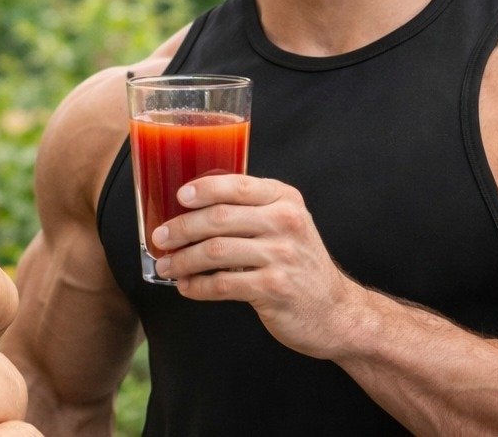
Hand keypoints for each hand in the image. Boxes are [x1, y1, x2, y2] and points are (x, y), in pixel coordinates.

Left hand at [151, 173, 359, 360]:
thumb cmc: (300, 264)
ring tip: (167, 265)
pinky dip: (199, 286)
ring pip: (216, 251)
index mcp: (285, 199)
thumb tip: (196, 206)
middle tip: (161, 237)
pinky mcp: (274, 288)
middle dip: (182, 228)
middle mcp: (285, 222)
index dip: (204, 189)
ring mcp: (281, 255)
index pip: (237, 185)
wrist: (336, 312)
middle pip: (220, 218)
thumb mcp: (287, 224)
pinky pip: (223, 284)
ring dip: (183, 260)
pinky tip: (187, 287)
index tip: (179, 196)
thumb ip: (252, 210)